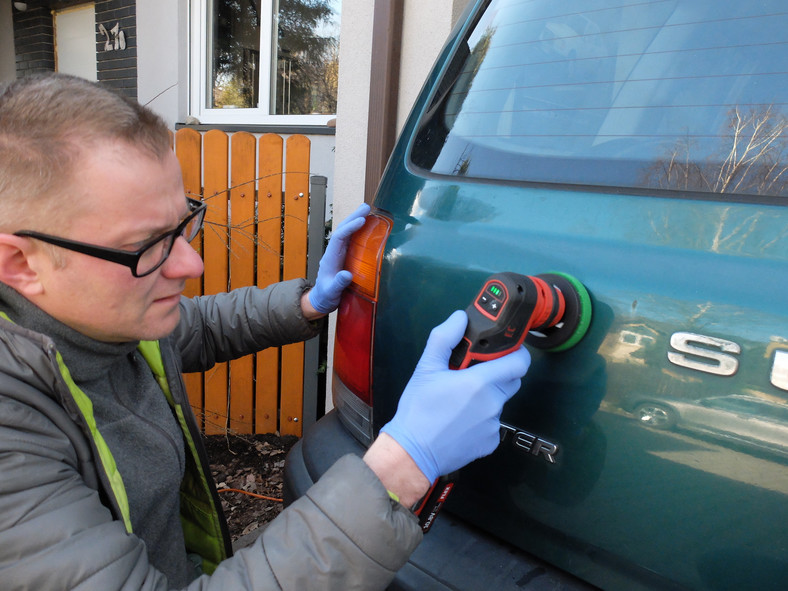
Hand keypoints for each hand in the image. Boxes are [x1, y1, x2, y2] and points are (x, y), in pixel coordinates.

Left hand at [308, 203, 370, 313]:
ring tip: (367, 210)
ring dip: (356, 220)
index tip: (361, 221)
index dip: (349, 228)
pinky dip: (359, 231)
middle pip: (343, 230)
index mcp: (330, 258)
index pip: (339, 237)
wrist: (322, 299)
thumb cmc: (326, 296)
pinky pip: (351, 240)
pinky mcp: (344, 256)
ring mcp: (339, 253)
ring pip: (347, 233)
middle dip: (353, 217)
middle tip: (366, 207)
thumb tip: (346, 275)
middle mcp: (334, 252)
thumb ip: (338, 284)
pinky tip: (368, 226)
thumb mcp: (331, 292)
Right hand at [379, 310, 530, 482]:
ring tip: (460, 402)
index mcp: (480, 383)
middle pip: (511, 381)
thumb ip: (444, 338)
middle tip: (474, 375)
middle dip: (498, 374)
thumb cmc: (418, 410)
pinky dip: (481, 420)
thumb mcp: (426, 368)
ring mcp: (493, 426)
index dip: (516, 354)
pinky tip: (460, 421)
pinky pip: (492, 425)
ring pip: (500, 403)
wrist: (412, 452)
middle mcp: (493, 404)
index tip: (505, 351)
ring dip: (487, 398)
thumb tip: (459, 318)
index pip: (519, 363)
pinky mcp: (490, 443)